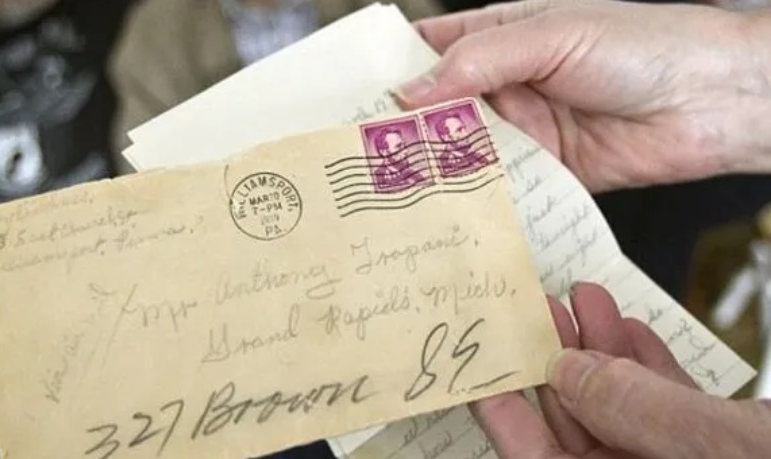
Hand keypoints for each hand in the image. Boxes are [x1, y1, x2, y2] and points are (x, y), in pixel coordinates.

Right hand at [396, 0, 770, 191]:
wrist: (714, 100)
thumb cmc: (643, 45)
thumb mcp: (552, 35)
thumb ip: (479, 62)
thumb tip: (411, 91)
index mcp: (501, 38)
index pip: (429, 51)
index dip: (390, 71)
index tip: (349, 97)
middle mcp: (506, 85)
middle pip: (439, 109)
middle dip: (403, 130)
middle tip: (360, 153)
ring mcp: (525, 130)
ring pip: (463, 152)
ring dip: (435, 168)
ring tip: (393, 187)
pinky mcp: (545, 172)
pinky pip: (500, 187)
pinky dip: (475, 198)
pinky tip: (448, 209)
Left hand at [469, 283, 770, 457]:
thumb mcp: (715, 447)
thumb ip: (638, 409)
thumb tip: (569, 372)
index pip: (538, 458)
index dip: (502, 413)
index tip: (478, 365)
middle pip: (578, 425)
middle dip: (557, 360)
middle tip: (536, 310)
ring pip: (624, 409)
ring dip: (603, 351)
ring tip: (584, 299)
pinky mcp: (716, 447)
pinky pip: (667, 408)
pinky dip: (648, 365)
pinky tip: (630, 327)